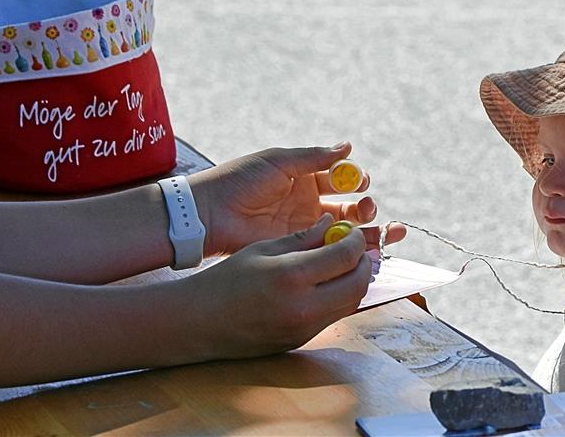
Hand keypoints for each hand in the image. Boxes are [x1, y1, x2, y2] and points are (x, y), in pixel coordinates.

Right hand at [184, 213, 372, 358]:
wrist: (201, 322)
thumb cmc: (228, 279)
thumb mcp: (263, 248)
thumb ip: (303, 237)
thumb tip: (333, 223)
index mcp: (292, 276)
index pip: (345, 257)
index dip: (356, 241)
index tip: (353, 232)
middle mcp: (304, 306)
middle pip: (358, 284)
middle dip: (364, 262)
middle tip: (355, 248)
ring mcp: (305, 328)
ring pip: (352, 303)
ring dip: (355, 281)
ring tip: (342, 264)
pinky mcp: (303, 340)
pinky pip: (335, 316)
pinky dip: (340, 297)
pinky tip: (328, 283)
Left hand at [189, 143, 404, 254]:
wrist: (209, 212)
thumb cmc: (240, 180)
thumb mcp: (278, 161)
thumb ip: (314, 157)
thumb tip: (348, 146)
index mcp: (305, 179)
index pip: (341, 180)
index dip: (356, 180)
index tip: (361, 181)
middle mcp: (309, 205)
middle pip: (350, 208)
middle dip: (367, 208)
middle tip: (369, 208)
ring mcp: (304, 229)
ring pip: (345, 232)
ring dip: (368, 231)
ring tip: (386, 231)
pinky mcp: (297, 250)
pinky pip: (328, 251)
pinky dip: (349, 252)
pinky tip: (367, 251)